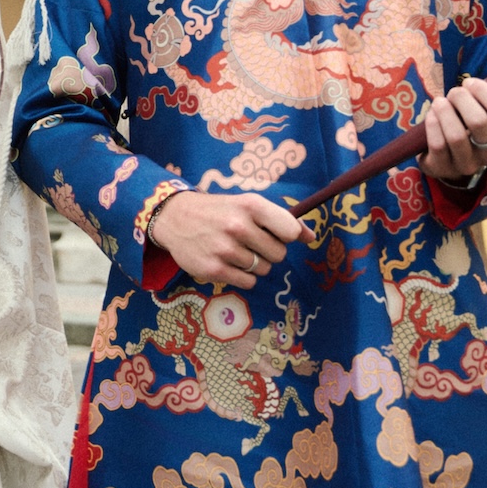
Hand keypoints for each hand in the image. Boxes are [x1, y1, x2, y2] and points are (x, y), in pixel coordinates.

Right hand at [149, 192, 306, 289]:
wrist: (175, 217)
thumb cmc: (219, 210)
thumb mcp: (248, 205)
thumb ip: (281, 219)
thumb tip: (311, 237)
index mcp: (250, 205)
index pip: (290, 231)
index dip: (285, 235)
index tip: (272, 232)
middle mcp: (238, 226)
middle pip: (279, 254)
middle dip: (269, 251)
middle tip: (250, 242)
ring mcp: (225, 249)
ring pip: (264, 270)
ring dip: (254, 264)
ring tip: (235, 250)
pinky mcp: (214, 270)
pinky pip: (248, 282)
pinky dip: (243, 276)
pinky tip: (228, 262)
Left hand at [417, 77, 486, 186]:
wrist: (446, 149)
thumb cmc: (476, 122)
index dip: (484, 92)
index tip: (471, 83)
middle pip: (478, 122)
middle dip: (462, 99)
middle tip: (455, 92)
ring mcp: (467, 164)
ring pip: (456, 136)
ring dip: (444, 111)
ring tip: (441, 102)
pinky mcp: (443, 168)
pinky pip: (437, 144)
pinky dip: (432, 124)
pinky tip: (433, 116)